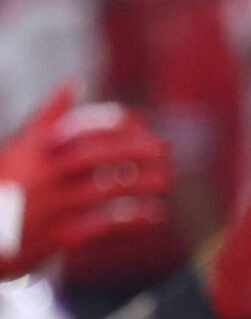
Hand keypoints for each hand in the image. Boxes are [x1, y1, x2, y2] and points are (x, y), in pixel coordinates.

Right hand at [0, 85, 172, 278]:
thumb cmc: (4, 186)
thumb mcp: (17, 148)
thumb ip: (47, 119)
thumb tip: (72, 83)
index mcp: (32, 150)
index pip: (78, 128)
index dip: (112, 123)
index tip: (139, 121)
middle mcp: (43, 175)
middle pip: (97, 155)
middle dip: (135, 149)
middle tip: (165, 148)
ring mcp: (53, 205)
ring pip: (106, 189)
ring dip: (142, 182)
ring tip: (165, 178)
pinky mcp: (60, 236)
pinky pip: (104, 225)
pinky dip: (133, 219)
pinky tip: (155, 214)